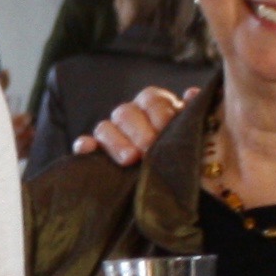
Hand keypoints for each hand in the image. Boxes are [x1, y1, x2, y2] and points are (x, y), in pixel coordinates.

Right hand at [74, 84, 188, 165]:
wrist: (173, 181)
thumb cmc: (184, 150)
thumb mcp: (192, 132)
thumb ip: (191, 114)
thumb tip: (191, 94)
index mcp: (154, 106)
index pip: (151, 99)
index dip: (158, 112)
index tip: (167, 127)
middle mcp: (130, 116)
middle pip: (125, 112)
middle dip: (138, 131)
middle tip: (149, 148)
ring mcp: (111, 134)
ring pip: (104, 128)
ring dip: (116, 142)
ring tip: (130, 159)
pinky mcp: (96, 153)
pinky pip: (84, 145)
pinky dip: (85, 146)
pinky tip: (88, 149)